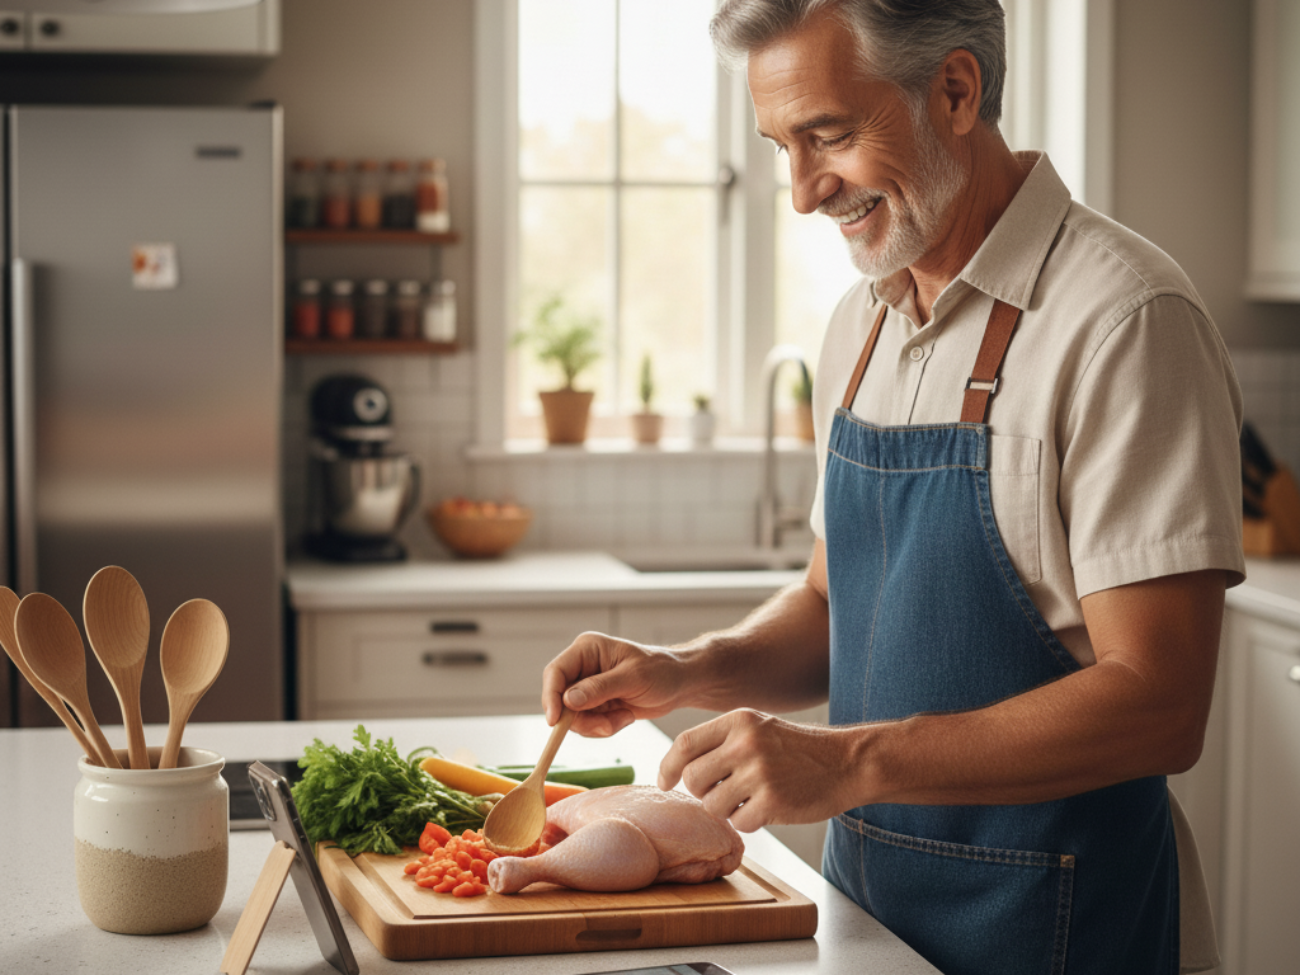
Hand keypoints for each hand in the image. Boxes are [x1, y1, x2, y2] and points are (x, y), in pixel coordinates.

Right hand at [541, 631, 684, 736]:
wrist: (679, 684)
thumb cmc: (661, 671)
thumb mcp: (633, 679)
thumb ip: (599, 688)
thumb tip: (567, 700)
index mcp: (587, 649)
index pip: (556, 673)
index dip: (551, 697)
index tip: (555, 722)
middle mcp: (583, 667)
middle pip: (560, 700)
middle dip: (582, 719)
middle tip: (607, 726)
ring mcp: (587, 687)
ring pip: (573, 717)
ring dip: (598, 725)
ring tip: (624, 717)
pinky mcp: (595, 704)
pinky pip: (587, 724)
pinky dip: (605, 727)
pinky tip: (625, 717)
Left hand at [658, 709, 860, 832]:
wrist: (846, 762)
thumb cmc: (797, 749)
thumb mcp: (759, 728)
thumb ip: (722, 741)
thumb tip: (679, 767)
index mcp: (738, 721)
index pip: (685, 744)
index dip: (668, 766)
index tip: (664, 782)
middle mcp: (745, 743)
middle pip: (694, 779)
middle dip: (702, 792)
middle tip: (723, 792)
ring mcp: (759, 773)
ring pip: (713, 805)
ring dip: (727, 809)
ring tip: (750, 799)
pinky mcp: (773, 801)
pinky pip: (739, 823)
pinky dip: (749, 822)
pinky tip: (767, 809)